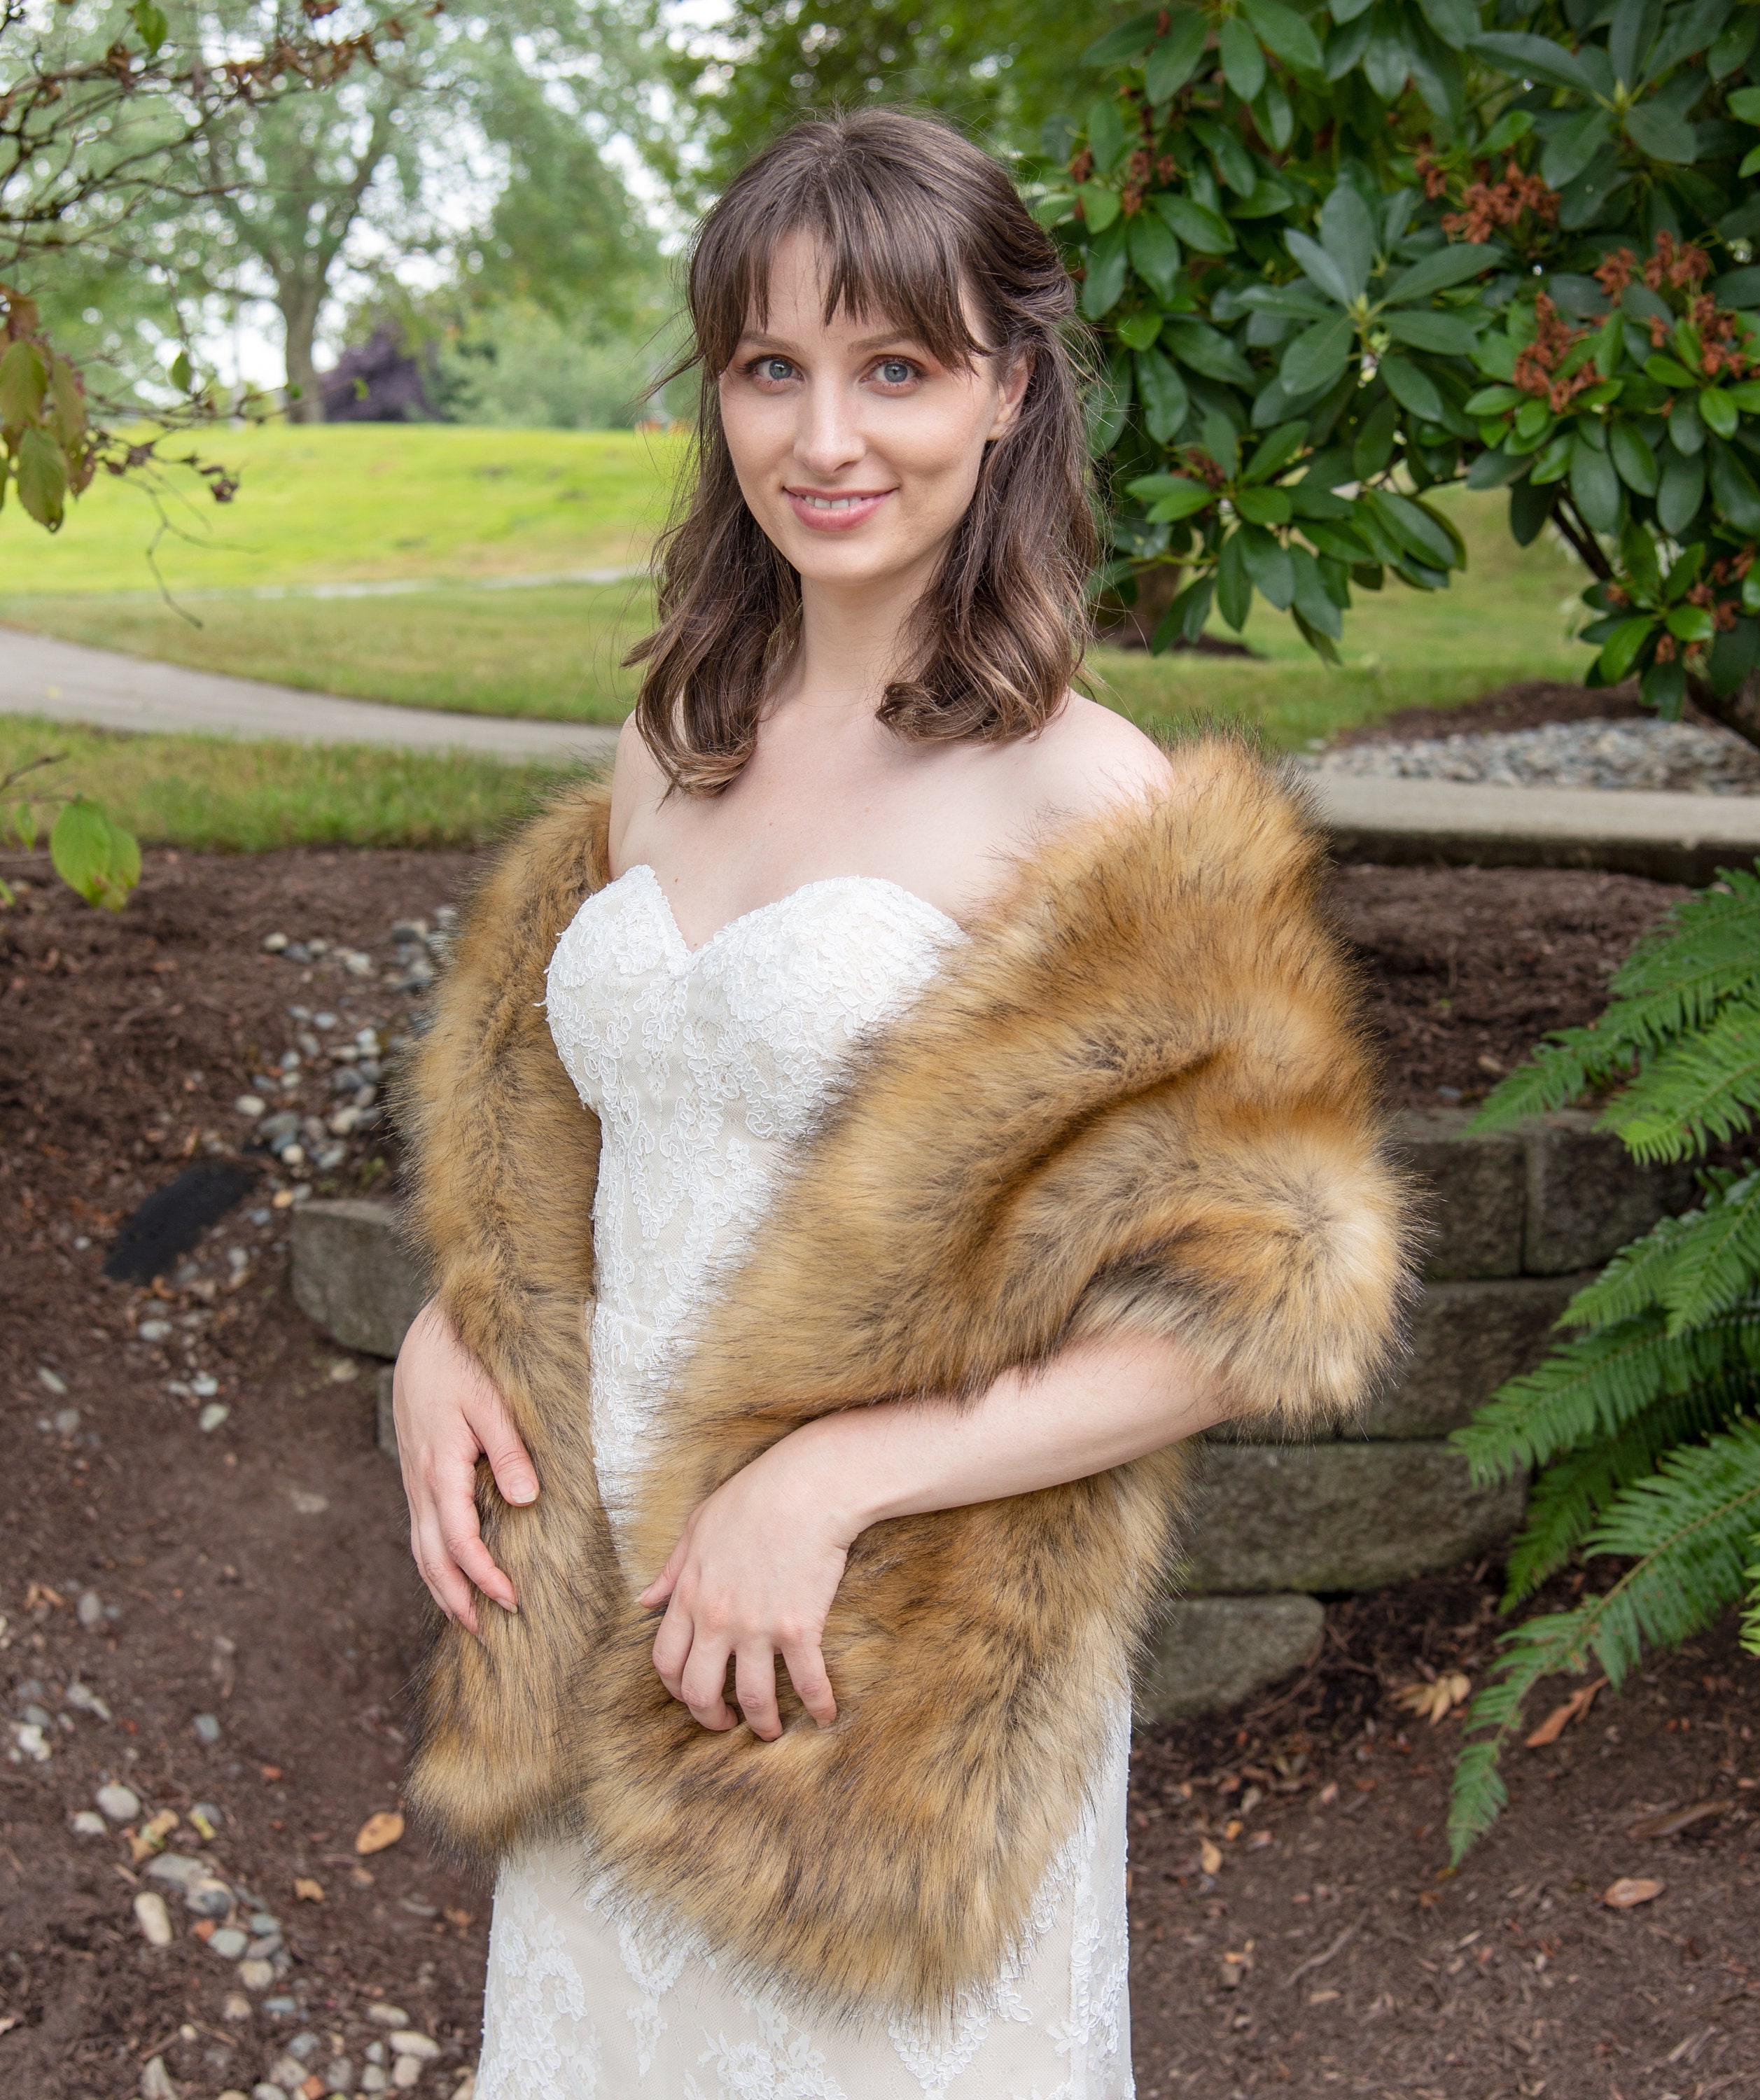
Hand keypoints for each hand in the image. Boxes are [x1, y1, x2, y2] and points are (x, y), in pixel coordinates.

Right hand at [393, 1297, 536, 1637]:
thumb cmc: (464, 1362)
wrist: (427, 1335)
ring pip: (421, 1548)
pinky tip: (452, 1573)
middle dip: (457, 1599)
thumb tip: (525, 1500)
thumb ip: (509, 1450)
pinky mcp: (417, 1472)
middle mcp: (420, 1482)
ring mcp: (414, 1479)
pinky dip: (434, 1560)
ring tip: (467, 1619)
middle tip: (486, 1635)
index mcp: (439, 1468)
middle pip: (431, 1558)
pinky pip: (421, 1528)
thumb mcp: (491, 1401)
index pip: (459, 1541)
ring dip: (441, 1587)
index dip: (484, 1576)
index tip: (512, 1601)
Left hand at [638, 1434, 848, 1739]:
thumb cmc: (752, 1498)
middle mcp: (717, 1619)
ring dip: (762, 1723)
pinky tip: (826, 1716)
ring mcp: (758, 1626)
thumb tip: (643, 1602)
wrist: (807, 1486)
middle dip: (710, 1717)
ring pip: (752, 1697)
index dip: (675, 1688)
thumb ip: (670, 1571)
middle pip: (699, 1690)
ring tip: (771, 1730)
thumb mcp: (696, 1529)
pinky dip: (819, 1706)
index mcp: (689, 1596)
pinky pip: (808, 1681)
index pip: (666, 1661)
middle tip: (726, 1722)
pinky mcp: (799, 1627)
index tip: (691, 1695)